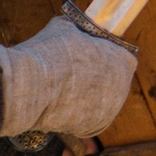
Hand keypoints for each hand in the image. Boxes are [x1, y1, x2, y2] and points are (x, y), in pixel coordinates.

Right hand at [0, 7, 138, 137]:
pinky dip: (76, 113)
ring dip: (87, 96)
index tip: (94, 54)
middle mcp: (121, 89)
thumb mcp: (64, 28)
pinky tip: (59, 104)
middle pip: (114, 81)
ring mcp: (109, 111)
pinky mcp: (92, 128)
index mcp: (122, 62)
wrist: (31, 89)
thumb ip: (77, 30)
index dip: (109, 55)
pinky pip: (88, 118)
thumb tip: (73, 27)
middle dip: (97, 77)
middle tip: (75, 72)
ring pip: (101, 101)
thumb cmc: (50, 55)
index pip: (125, 57)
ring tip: (63, 88)